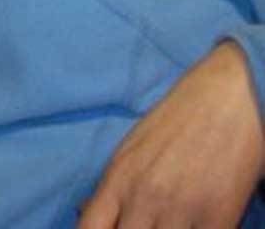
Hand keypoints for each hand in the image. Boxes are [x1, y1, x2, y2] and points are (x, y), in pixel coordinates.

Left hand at [77, 41, 262, 227]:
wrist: (227, 98)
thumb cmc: (177, 121)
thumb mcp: (132, 147)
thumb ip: (111, 187)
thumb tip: (87, 213)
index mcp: (119, 178)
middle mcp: (145, 197)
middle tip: (143, 225)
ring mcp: (181, 211)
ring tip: (170, 221)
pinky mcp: (218, 220)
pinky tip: (195, 224)